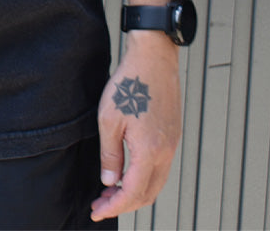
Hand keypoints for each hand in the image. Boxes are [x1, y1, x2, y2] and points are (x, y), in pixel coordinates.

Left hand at [90, 32, 180, 221]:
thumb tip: (109, 182)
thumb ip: (110, 154)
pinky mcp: (172, 136)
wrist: (153, 59)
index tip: (97, 211)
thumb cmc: (129, 84)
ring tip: (111, 192)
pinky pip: (160, 168)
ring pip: (156, 183)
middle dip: (124, 204)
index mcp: (150, 151)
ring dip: (134, 193)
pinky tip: (127, 172)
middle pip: (148, 194)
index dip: (114, 207)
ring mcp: (172, 145)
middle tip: (100, 204)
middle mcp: (166, 152)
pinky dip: (144, 179)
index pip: (133, 193)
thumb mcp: (109, 119)